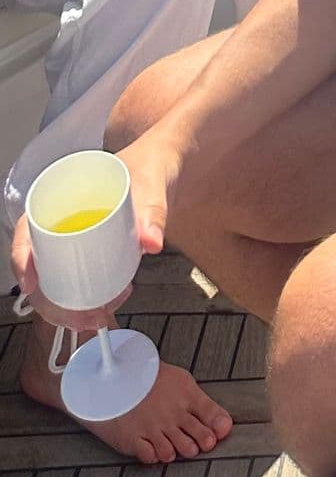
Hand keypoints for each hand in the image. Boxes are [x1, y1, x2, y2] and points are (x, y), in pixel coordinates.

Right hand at [11, 129, 180, 325]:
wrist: (172, 162)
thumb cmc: (153, 161)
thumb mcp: (152, 181)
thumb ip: (153, 210)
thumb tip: (151, 244)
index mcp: (64, 196)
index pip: (26, 230)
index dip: (21, 258)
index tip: (31, 283)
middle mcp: (65, 220)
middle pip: (40, 266)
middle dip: (52, 300)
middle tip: (86, 314)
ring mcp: (79, 237)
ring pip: (58, 279)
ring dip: (70, 305)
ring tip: (104, 311)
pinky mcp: (96, 249)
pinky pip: (80, 278)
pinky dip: (88, 296)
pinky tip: (110, 302)